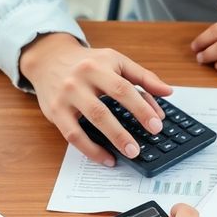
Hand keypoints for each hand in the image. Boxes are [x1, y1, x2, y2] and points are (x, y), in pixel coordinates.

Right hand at [19, 33, 172, 165]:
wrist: (49, 58)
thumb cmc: (88, 62)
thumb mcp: (116, 61)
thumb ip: (142, 77)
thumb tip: (168, 91)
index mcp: (98, 66)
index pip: (123, 89)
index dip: (141, 109)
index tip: (156, 125)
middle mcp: (79, 81)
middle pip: (102, 110)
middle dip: (122, 132)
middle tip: (139, 148)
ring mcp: (65, 97)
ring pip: (87, 124)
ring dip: (109, 141)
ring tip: (128, 154)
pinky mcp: (55, 111)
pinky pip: (72, 136)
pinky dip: (90, 150)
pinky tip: (106, 158)